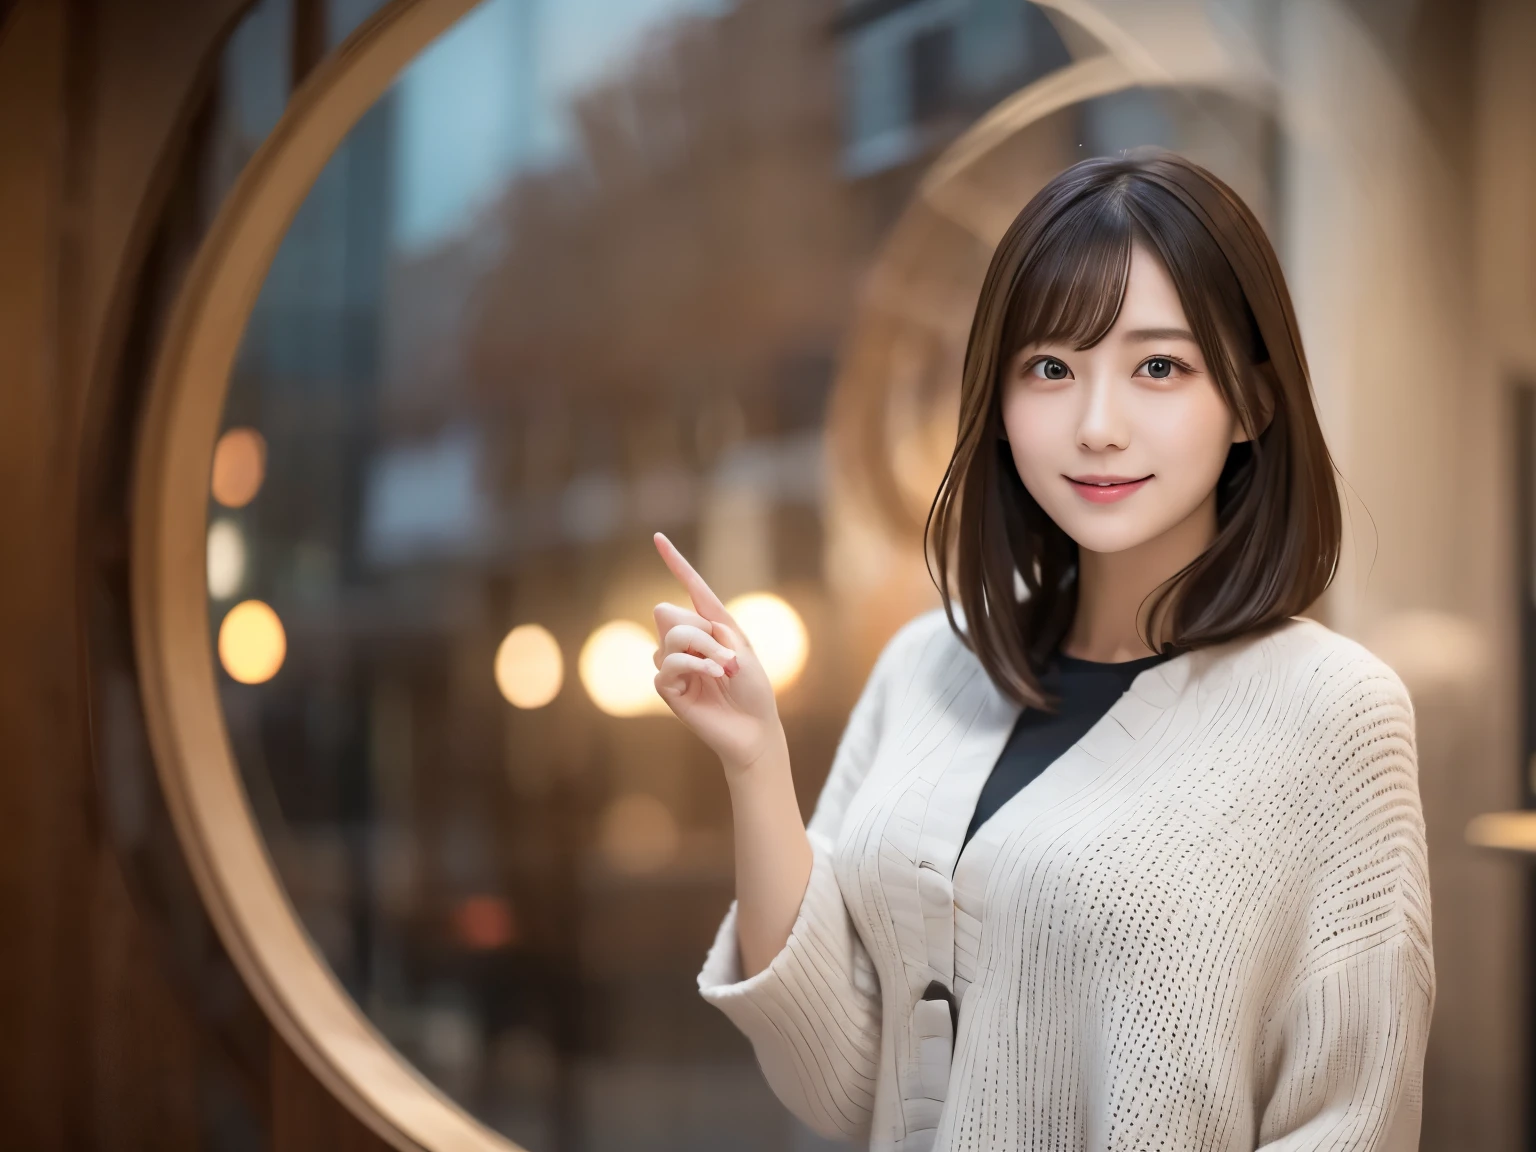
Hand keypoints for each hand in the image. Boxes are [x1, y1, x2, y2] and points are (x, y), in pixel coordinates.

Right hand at [651, 532, 783, 772]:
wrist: (755, 730)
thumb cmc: (754, 690)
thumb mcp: (740, 648)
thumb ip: (708, 626)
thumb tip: (661, 610)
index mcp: (711, 627)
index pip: (691, 588)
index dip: (676, 563)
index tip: (659, 537)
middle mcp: (688, 642)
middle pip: (673, 613)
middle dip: (703, 632)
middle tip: (727, 658)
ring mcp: (676, 665)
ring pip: (672, 637)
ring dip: (703, 651)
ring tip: (722, 672)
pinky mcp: (668, 689)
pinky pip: (668, 664)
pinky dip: (692, 666)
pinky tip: (709, 679)